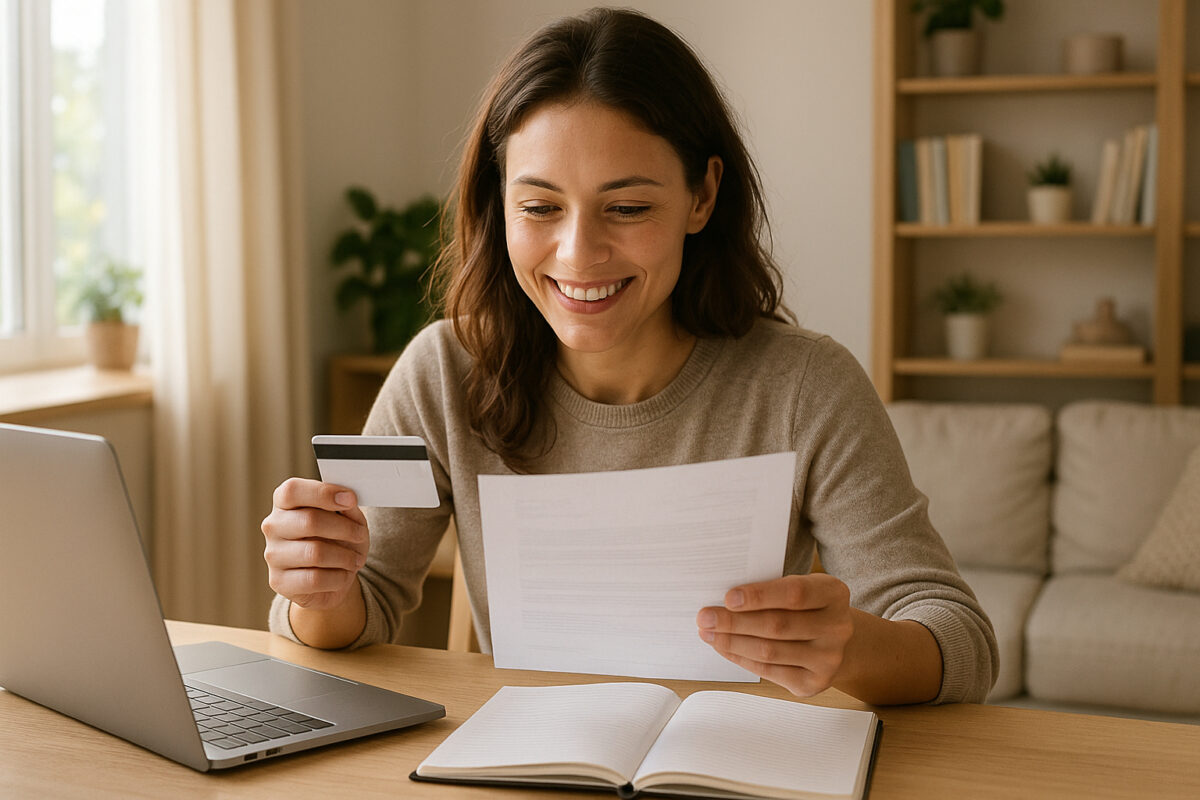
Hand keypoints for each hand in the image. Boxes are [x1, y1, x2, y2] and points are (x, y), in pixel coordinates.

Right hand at [261, 478, 369, 610]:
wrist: (333, 577)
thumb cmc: (338, 539)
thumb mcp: (349, 518)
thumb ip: (347, 507)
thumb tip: (347, 500)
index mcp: (285, 502)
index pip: (293, 490)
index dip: (323, 493)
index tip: (350, 499)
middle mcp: (273, 526)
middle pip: (309, 521)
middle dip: (344, 529)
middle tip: (360, 535)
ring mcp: (272, 555)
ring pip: (314, 552)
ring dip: (344, 556)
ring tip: (355, 559)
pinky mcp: (278, 581)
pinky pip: (314, 579)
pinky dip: (338, 577)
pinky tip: (343, 574)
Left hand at [696, 573, 853, 697]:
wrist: (838, 643)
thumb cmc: (808, 608)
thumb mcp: (801, 588)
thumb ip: (772, 590)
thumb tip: (724, 600)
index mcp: (834, 594)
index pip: (795, 594)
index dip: (759, 596)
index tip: (728, 597)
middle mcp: (837, 627)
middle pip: (777, 626)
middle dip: (735, 622)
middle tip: (705, 616)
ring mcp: (828, 659)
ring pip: (769, 651)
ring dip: (732, 641)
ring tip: (708, 632)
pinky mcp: (814, 682)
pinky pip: (769, 670)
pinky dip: (741, 658)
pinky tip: (723, 647)